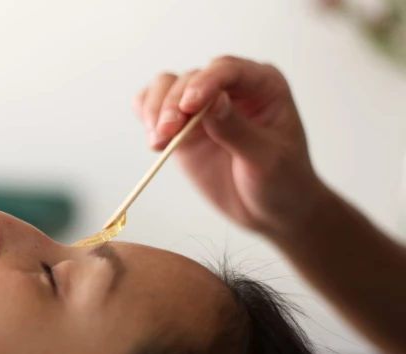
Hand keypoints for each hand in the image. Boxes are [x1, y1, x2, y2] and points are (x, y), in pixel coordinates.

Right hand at [135, 56, 326, 237]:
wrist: (269, 211)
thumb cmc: (281, 181)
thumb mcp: (266, 159)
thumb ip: (237, 130)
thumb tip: (213, 101)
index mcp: (261, 85)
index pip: (226, 70)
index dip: (204, 83)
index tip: (188, 107)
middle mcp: (229, 88)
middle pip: (189, 78)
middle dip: (172, 104)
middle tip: (167, 134)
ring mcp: (202, 107)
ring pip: (165, 87)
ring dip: (155, 109)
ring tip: (157, 141)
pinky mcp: (181, 127)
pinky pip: (152, 106)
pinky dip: (145, 115)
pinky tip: (154, 138)